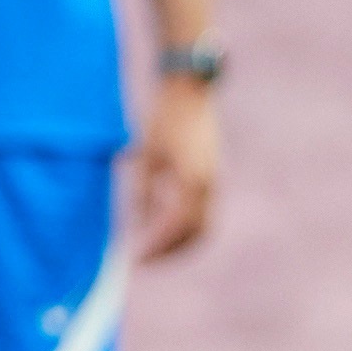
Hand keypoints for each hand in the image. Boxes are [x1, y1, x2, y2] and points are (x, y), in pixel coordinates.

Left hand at [133, 76, 219, 260]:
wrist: (189, 91)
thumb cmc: (163, 119)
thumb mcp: (146, 157)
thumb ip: (143, 193)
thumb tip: (138, 224)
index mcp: (193, 181)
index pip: (177, 228)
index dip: (157, 247)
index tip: (136, 259)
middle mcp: (210, 185)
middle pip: (197, 233)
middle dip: (172, 251)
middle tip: (146, 260)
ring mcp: (215, 181)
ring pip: (205, 225)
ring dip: (181, 241)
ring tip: (155, 248)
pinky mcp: (213, 175)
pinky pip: (204, 211)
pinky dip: (187, 225)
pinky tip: (164, 225)